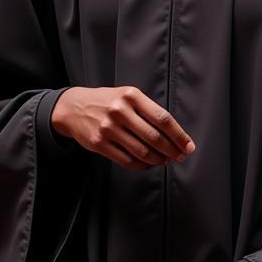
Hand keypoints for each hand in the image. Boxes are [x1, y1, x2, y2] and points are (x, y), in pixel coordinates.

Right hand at [51, 87, 194, 169]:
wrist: (74, 107)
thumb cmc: (106, 101)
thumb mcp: (127, 96)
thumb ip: (147, 110)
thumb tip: (172, 135)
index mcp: (131, 96)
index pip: (162, 118)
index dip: (179, 135)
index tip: (188, 146)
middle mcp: (120, 111)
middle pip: (154, 137)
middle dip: (172, 150)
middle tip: (180, 156)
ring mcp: (108, 128)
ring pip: (142, 151)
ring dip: (158, 159)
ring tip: (164, 160)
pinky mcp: (99, 143)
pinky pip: (127, 160)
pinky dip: (142, 165)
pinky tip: (147, 163)